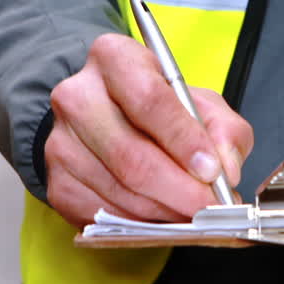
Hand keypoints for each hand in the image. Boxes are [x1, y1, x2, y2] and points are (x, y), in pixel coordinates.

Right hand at [44, 34, 253, 227]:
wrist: (108, 117)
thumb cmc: (160, 108)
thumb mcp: (202, 104)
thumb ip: (225, 131)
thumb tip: (225, 170)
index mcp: (114, 59)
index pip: (148, 100)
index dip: (184, 141)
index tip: (212, 171)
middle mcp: (77, 96)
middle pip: (131, 155)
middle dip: (180, 189)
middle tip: (211, 206)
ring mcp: (61, 142)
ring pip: (120, 191)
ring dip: (166, 211)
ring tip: (196, 213)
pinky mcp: (57, 182)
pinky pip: (105, 215)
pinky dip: (143, 224)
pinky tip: (165, 216)